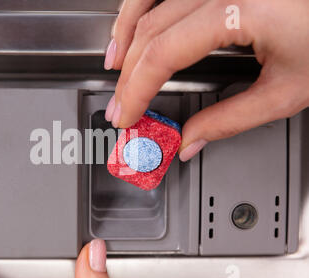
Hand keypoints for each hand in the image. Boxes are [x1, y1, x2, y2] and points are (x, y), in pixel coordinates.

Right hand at [104, 0, 308, 160]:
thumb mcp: (287, 90)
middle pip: (150, 31)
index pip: (163, 53)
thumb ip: (229, 120)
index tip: (127, 115)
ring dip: (124, 36)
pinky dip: (141, 8)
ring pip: (147, 1)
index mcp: (241, 8)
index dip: (137, 89)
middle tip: (121, 107)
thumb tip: (190, 141)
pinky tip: (134, 27)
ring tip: (114, 67)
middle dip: (128, 75)